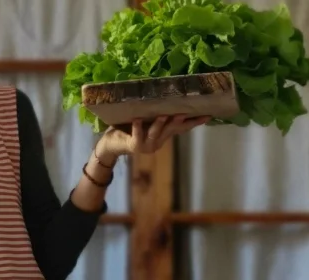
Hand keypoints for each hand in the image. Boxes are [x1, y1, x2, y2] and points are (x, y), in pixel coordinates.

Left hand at [96, 114, 210, 162]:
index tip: (208, 115)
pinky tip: (138, 120)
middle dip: (180, 122)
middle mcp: (157, 142)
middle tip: (188, 112)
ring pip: (156, 133)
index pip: (182, 128)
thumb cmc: (128, 129)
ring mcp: (146, 145)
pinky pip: (137, 136)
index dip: (194, 122)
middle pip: (172, 130)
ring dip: (161, 124)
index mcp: (162, 135)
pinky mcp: (133, 146)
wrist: (110, 146)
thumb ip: (157, 113)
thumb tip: (170, 94)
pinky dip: (138, 128)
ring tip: (165, 115)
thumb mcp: (146, 120)